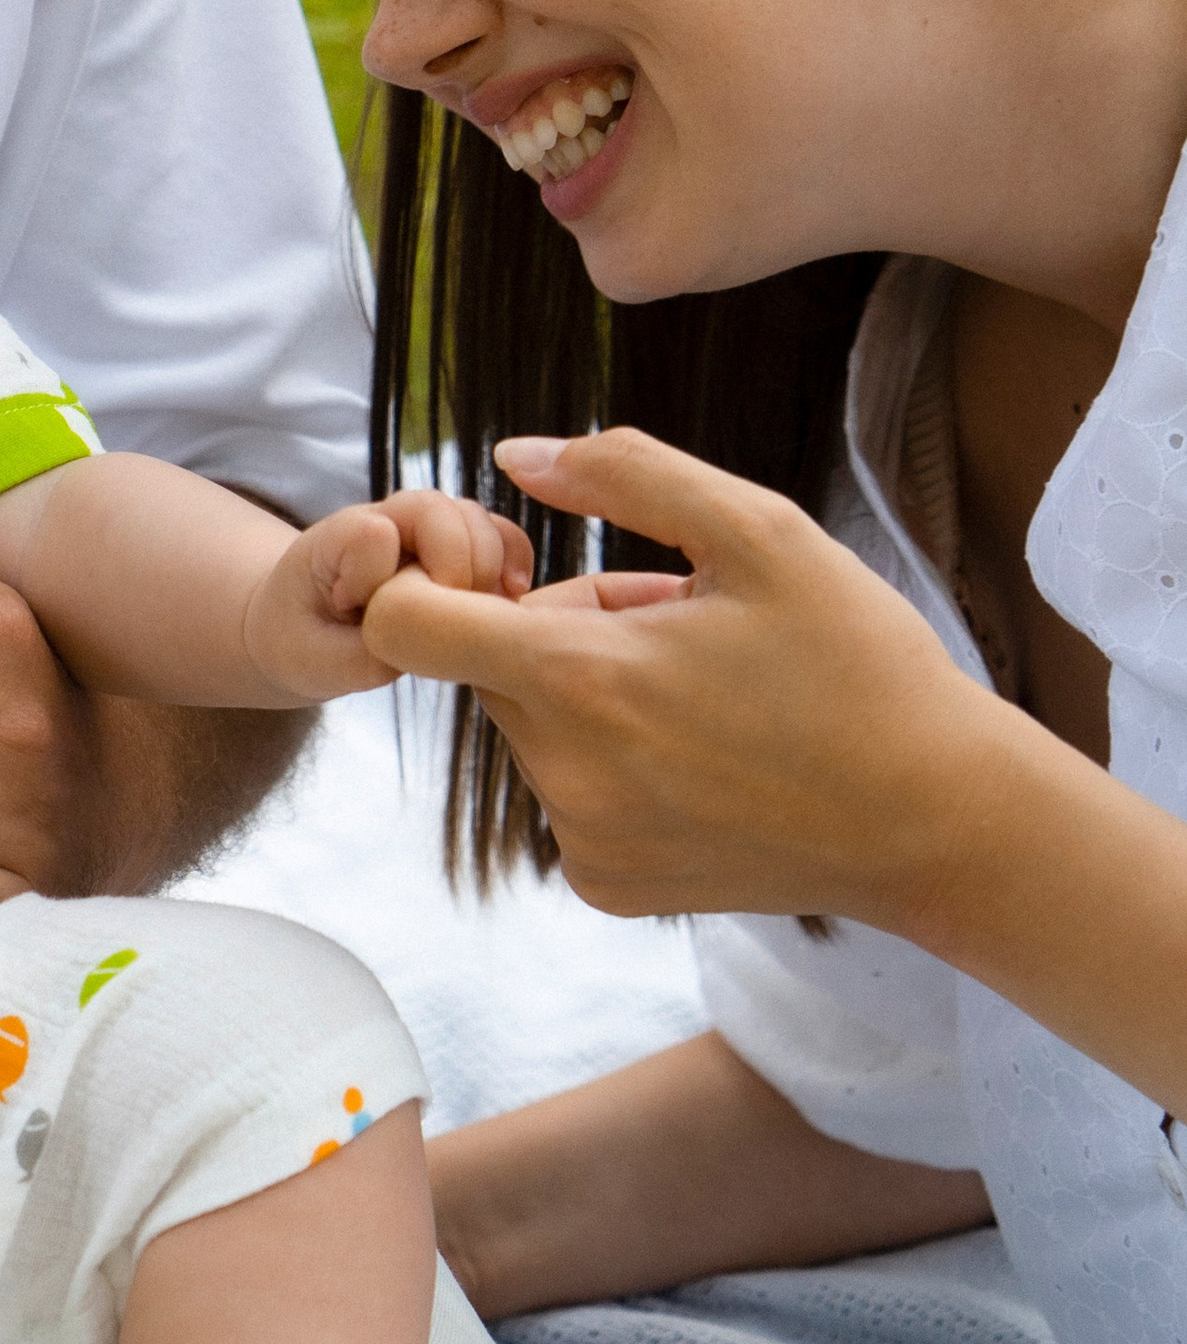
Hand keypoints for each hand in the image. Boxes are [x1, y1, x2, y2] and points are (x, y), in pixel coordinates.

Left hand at [244, 488, 531, 699]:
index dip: (385, 576)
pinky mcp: (458, 546)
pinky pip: (501, 535)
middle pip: (442, 512)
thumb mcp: (310, 662)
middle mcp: (387, 521)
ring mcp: (426, 530)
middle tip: (448, 621)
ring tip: (487, 615)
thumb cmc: (301, 641)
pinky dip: (515, 561)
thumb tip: (423, 644)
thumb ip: (359, 653)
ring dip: (491, 566)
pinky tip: (513, 598)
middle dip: (458, 567)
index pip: (374, 533)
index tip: (367, 616)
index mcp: (336, 541)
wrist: (302, 628)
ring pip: (477, 520)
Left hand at [357, 427, 1002, 924]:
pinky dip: (613, 765)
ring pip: (533, 726)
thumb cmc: (858, 664)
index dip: (428, 579)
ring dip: (589, 693)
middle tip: (675, 622)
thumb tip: (513, 456)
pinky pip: (569, 794)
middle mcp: (562, 772)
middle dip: (558, 626)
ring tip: (706, 689)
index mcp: (582, 678)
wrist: (939, 822)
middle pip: (487, 664)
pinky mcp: (607, 887)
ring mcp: (582, 840)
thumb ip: (624, 474)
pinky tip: (707, 758)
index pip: (405, 624)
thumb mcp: (760, 532)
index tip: (502, 568)